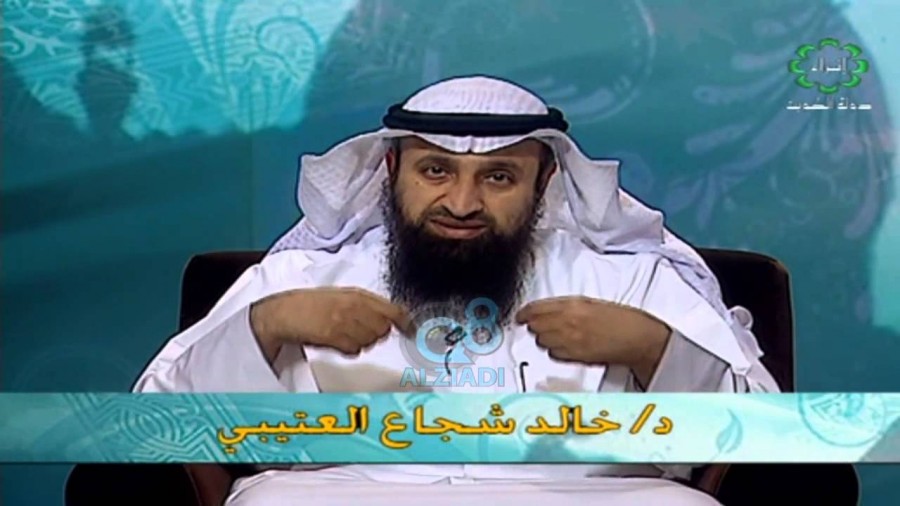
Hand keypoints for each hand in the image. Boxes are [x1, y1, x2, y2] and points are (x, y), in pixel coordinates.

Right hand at [250, 287, 412, 361]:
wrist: (285, 312)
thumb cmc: (311, 304)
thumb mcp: (342, 295)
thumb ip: (366, 304)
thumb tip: (390, 318)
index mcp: (358, 294)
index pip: (392, 309)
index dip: (405, 322)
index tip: (411, 330)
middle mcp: (354, 306)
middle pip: (383, 329)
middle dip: (376, 333)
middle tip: (358, 330)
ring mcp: (344, 321)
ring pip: (369, 341)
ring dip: (360, 342)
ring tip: (343, 334)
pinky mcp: (334, 335)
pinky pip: (354, 350)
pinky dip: (348, 349)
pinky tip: (336, 341)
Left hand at [514, 296, 669, 373]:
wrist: (636, 338)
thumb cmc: (620, 319)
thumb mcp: (590, 303)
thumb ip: (565, 305)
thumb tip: (546, 310)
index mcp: (572, 305)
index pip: (536, 309)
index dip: (525, 313)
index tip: (520, 316)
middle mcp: (568, 323)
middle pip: (535, 326)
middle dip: (536, 325)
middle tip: (541, 324)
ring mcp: (570, 341)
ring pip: (542, 341)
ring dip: (546, 338)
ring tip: (559, 335)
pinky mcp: (575, 357)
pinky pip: (554, 354)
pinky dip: (556, 350)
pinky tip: (567, 345)